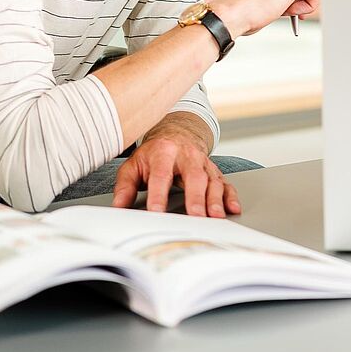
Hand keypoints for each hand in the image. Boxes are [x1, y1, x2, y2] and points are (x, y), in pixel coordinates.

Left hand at [111, 136, 242, 217]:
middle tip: (195, 216)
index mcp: (163, 153)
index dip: (159, 194)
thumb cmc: (153, 154)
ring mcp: (203, 163)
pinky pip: (225, 183)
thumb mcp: (134, 166)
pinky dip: (230, 196)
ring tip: (215, 217)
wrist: (175, 134)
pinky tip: (232, 208)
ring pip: (212, 180)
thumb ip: (125, 186)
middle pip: (193, 176)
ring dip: (215, 199)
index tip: (157, 212)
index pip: (161, 175)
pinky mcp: (214, 171)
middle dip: (195, 197)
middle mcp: (186, 156)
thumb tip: (118, 207)